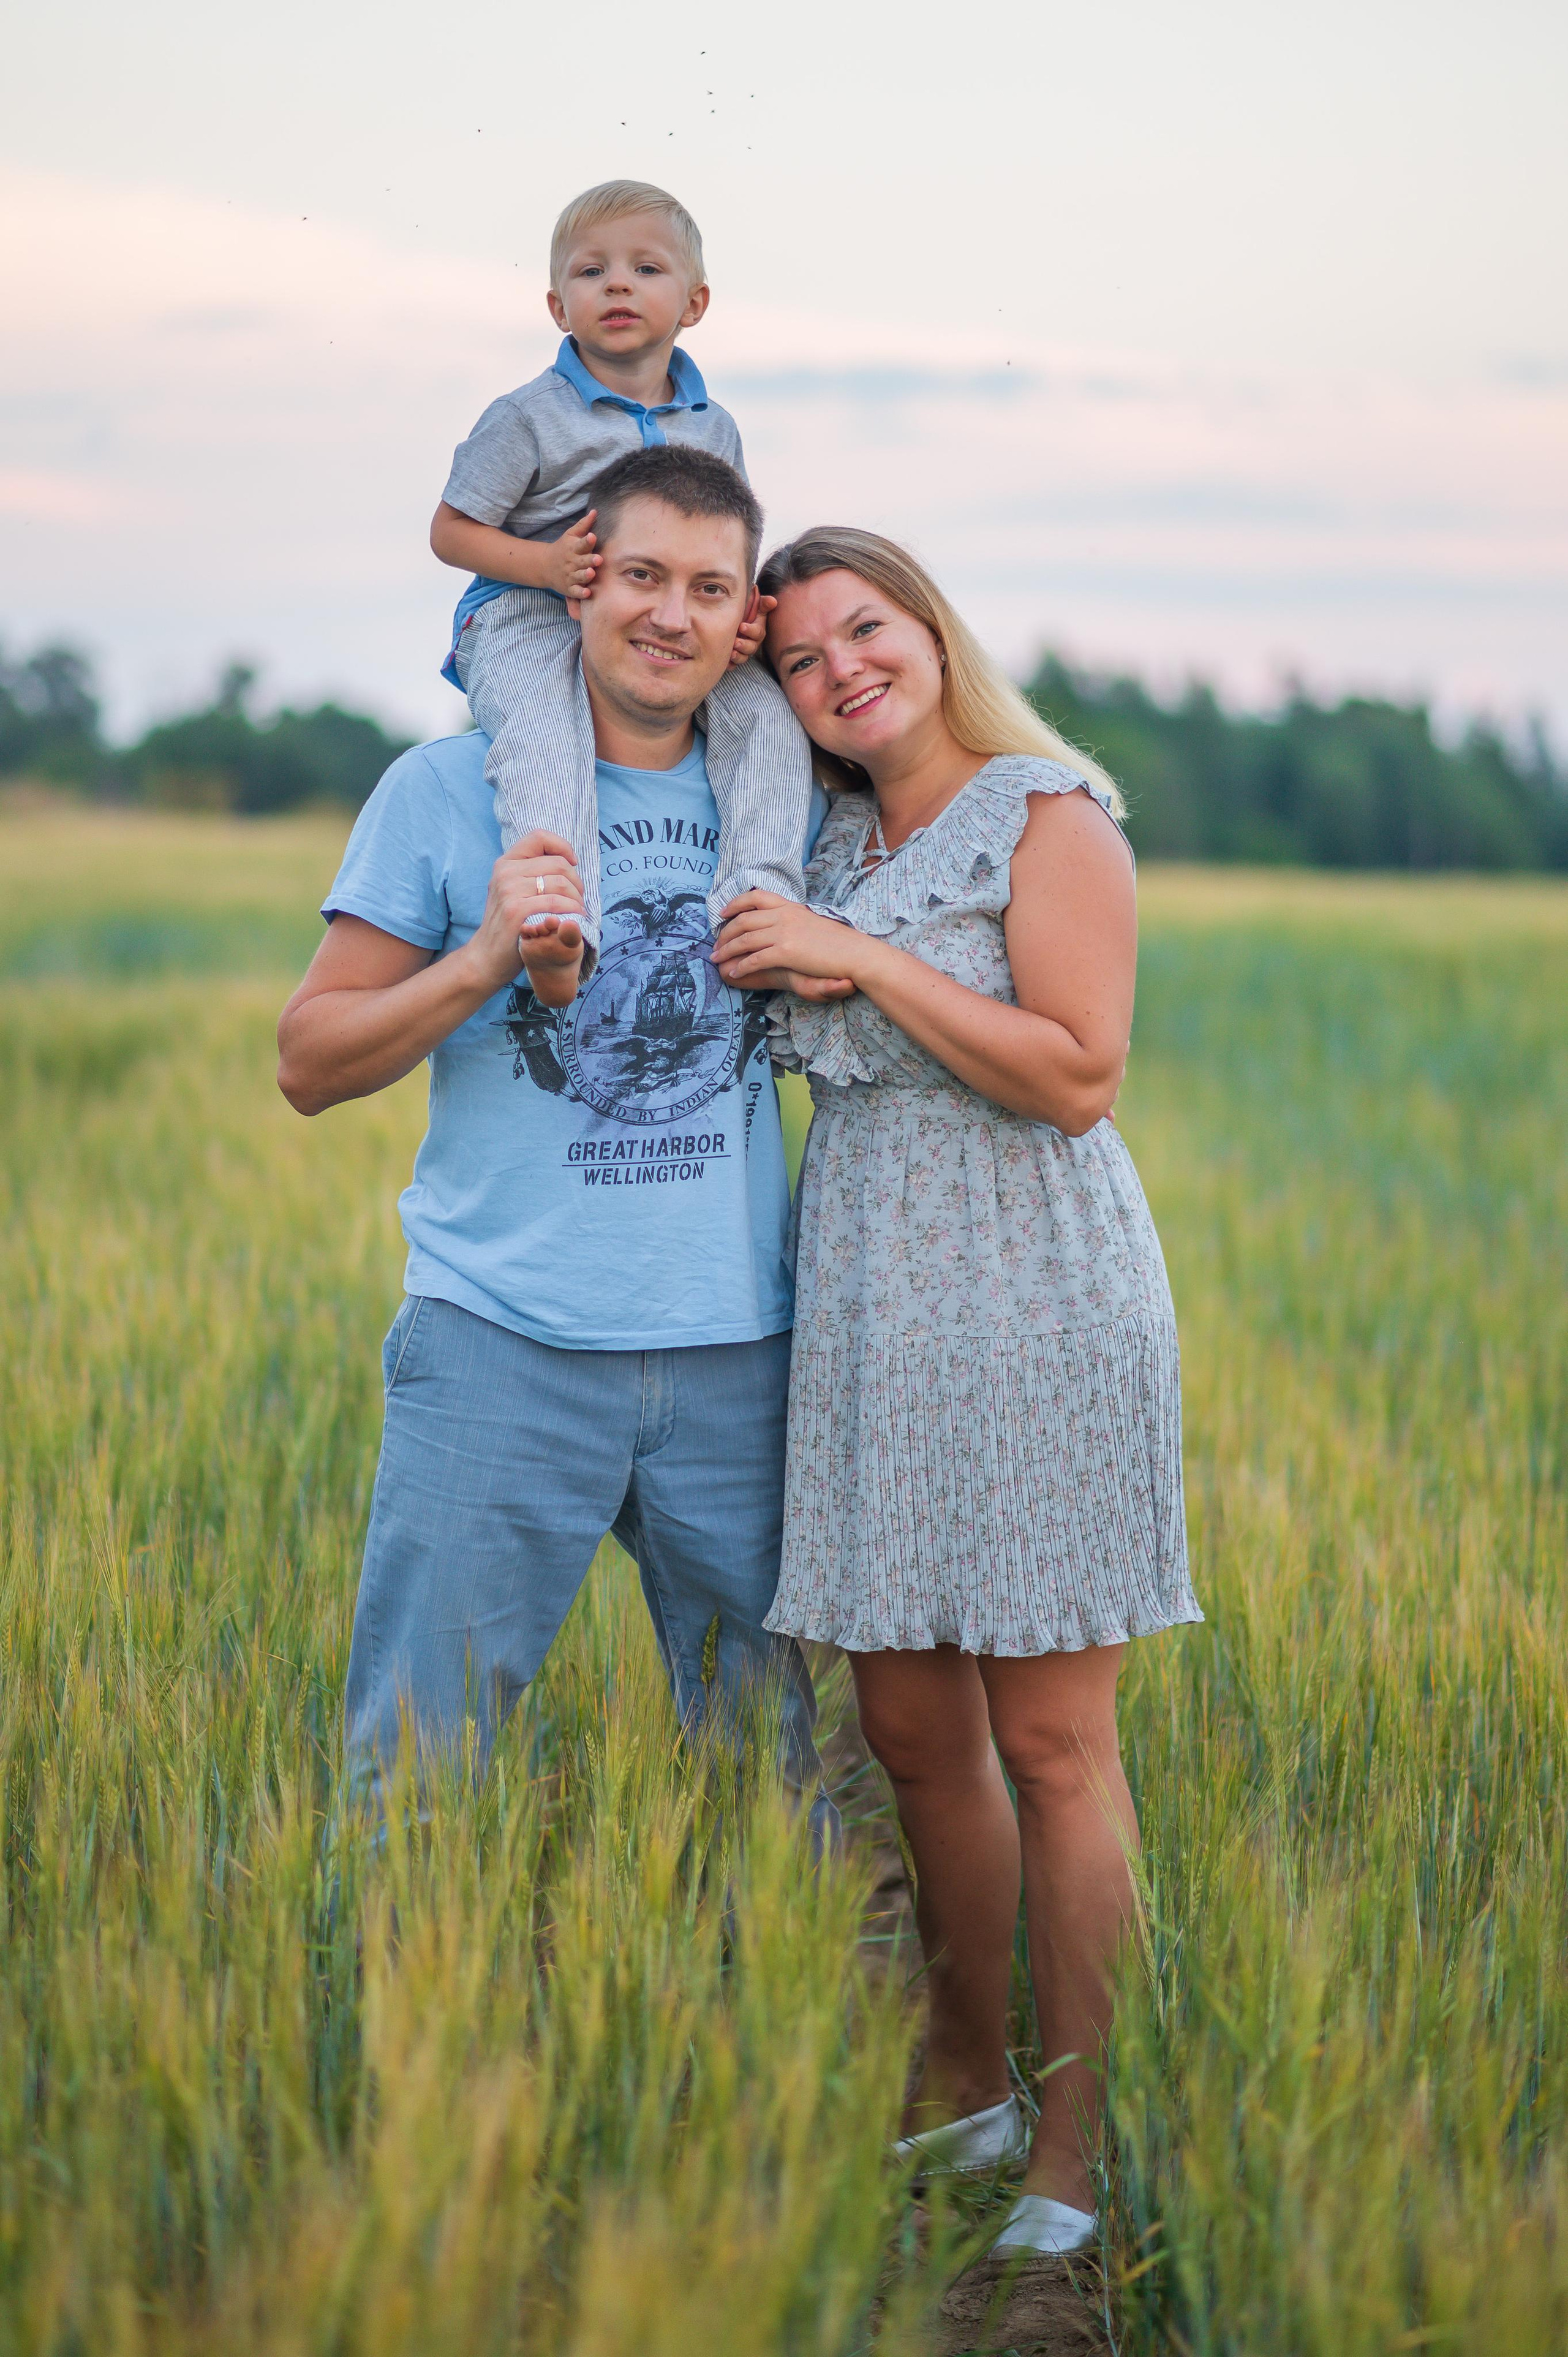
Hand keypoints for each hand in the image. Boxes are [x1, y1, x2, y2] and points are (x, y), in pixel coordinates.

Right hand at [461, 830, 585, 1006]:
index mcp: (506, 863)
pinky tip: (574, 920)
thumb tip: (568, 860)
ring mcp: (508, 891)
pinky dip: (572, 911)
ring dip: (577, 899)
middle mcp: (505, 872)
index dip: (562, 847)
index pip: (539, 837)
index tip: (572, 863)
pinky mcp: (516, 911)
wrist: (487, 957)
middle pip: (557, 863)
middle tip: (578, 900)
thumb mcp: (513, 891)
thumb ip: (532, 873)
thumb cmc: (509, 925)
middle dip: (576, 882)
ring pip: (560, 883)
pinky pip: (556, 903)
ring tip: (577, 911)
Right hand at [544, 511, 600, 600]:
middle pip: (582, 561)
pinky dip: (580, 593)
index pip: (581, 544)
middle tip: (598, 559)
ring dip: (585, 575)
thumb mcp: (571, 535)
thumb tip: (595, 511)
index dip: (587, 541)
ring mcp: (570, 576)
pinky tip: (587, 593)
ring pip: (579, 577)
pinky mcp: (569, 588)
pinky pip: (575, 592)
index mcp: (573, 548)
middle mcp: (572, 562)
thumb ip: (584, 525)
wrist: (545, 566)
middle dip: (589, 560)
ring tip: (591, 573)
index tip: (593, 537)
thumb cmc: (564, 548)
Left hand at [712, 892, 863, 990]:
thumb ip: (794, 919)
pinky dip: (742, 966)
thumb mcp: (812, 921)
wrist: (854, 952)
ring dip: (727, 950)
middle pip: (744, 920)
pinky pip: (755, 959)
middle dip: (725, 933)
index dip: (735, 903)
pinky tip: (734, 973)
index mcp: (790, 906)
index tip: (723, 913)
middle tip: (715, 944)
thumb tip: (781, 922)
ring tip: (716, 959)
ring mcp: (784, 932)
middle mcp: (784, 915)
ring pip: (745, 939)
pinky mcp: (786, 951)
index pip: (755, 896)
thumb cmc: (838, 942)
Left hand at [728, 588, 774, 667]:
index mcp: (757, 630)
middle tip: (736, 642)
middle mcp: (752, 642)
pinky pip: (733, 664)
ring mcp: (743, 651)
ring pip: (743, 658)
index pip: (758, 633)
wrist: (732, 620)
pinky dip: (730, 665)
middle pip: (751, 648)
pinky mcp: (735, 658)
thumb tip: (772, 601)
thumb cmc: (745, 612)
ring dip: (738, 657)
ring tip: (731, 653)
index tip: (742, 626)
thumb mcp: (755, 607)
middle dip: (744, 646)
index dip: (751, 631)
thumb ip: (763, 604)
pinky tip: (725, 663)